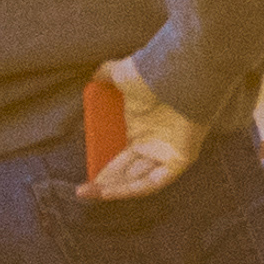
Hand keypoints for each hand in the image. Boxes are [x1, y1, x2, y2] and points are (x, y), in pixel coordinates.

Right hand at [86, 57, 203, 199]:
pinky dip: (131, 188)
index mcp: (143, 127)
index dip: (106, 167)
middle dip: (106, 182)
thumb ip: (107, 74)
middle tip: (84, 188)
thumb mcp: (122, 74)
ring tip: (88, 192)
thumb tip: (95, 77)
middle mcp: (156, 142)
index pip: (123, 155)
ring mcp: (168, 152)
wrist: (178, 71)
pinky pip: (154, 182)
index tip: (88, 173)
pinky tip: (107, 191)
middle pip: (129, 171)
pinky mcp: (180, 159)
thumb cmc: (153, 73)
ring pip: (138, 180)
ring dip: (114, 189)